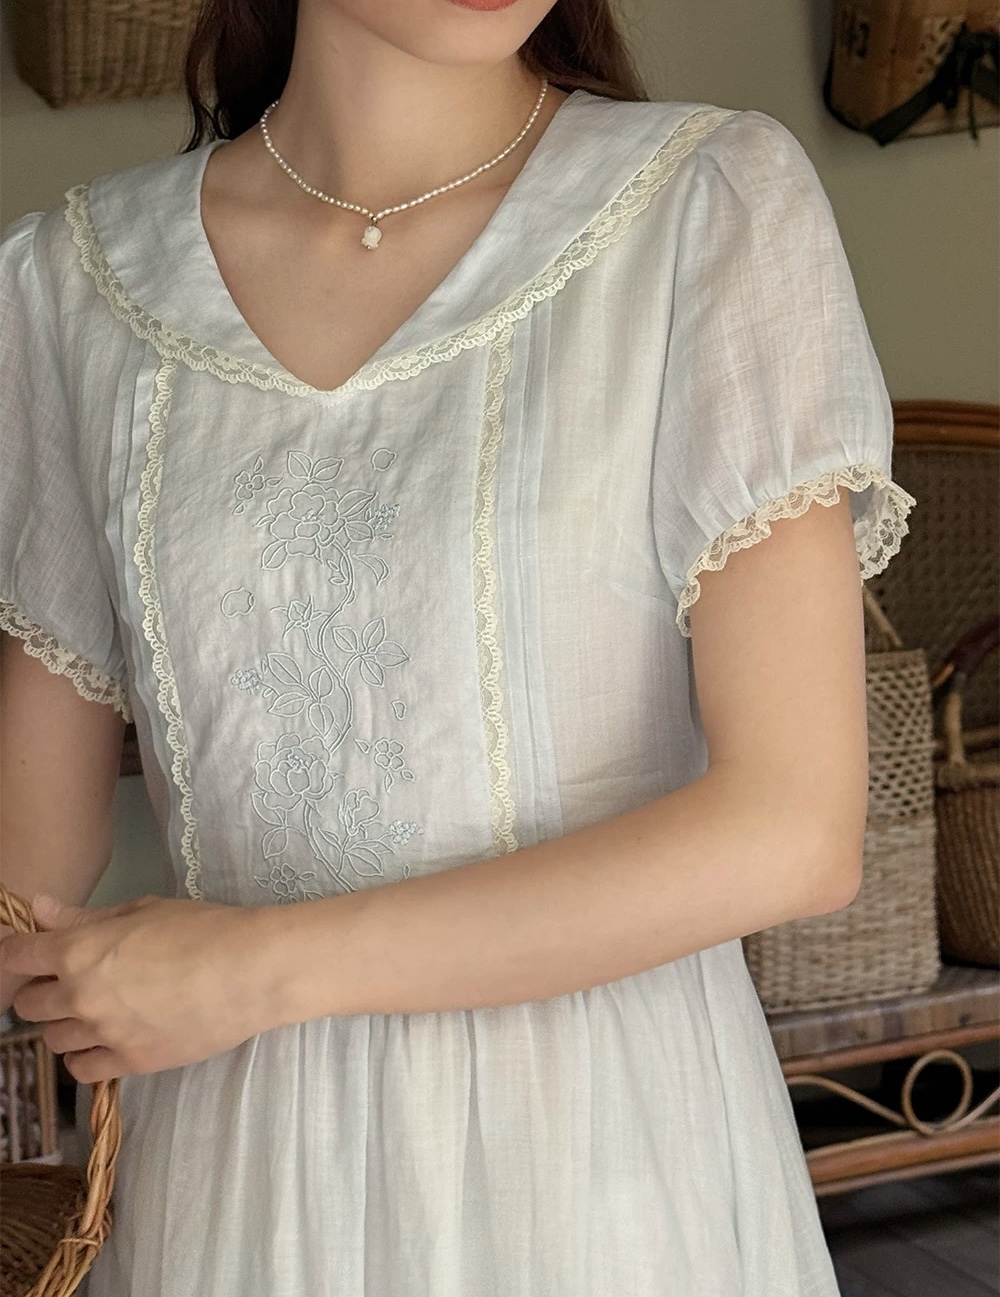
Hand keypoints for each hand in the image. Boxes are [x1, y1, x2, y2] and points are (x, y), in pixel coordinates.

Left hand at [0, 893, 275, 1082]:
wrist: (251, 971)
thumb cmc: (204, 929)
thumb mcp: (143, 910)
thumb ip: (85, 916)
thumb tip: (41, 909)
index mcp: (80, 951)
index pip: (17, 956)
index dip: (17, 951)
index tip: (28, 951)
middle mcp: (81, 996)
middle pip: (28, 1003)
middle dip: (42, 988)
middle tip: (70, 978)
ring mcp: (104, 1033)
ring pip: (53, 1038)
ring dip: (66, 1022)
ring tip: (97, 1008)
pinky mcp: (130, 1062)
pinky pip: (82, 1069)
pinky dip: (86, 1055)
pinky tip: (107, 1037)